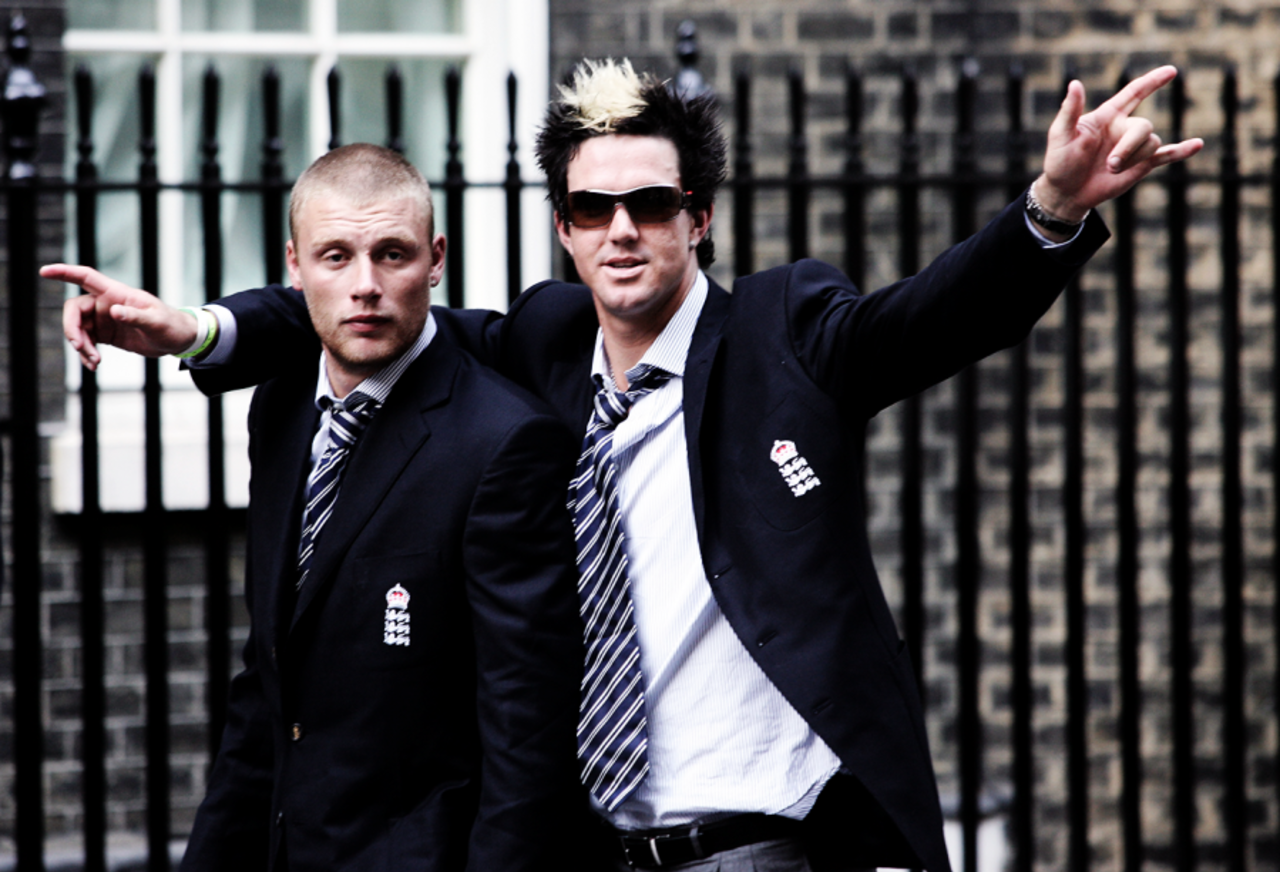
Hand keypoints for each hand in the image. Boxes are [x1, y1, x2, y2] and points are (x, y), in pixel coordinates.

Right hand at [44, 263, 198, 369]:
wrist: (178, 340)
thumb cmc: (171, 325)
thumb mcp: (156, 322)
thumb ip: (136, 316)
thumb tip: (114, 311)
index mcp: (117, 293)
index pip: (85, 277)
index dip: (64, 272)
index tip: (45, 271)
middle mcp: (106, 303)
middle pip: (75, 309)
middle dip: (72, 329)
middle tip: (81, 347)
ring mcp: (104, 319)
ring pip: (78, 328)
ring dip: (81, 346)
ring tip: (94, 362)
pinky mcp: (106, 334)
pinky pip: (87, 342)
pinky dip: (86, 354)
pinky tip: (93, 365)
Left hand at [1037, 65, 1203, 220]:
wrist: (1067, 192)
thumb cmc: (1059, 161)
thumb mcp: (1061, 134)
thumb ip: (1069, 110)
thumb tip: (1075, 83)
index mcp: (1107, 116)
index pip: (1134, 93)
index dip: (1152, 81)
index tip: (1171, 71)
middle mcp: (1124, 128)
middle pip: (1143, 127)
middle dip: (1129, 147)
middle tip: (1110, 165)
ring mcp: (1134, 147)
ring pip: (1152, 143)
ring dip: (1133, 159)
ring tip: (1112, 171)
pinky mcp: (1141, 165)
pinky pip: (1167, 155)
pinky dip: (1182, 151)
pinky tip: (1197, 145)